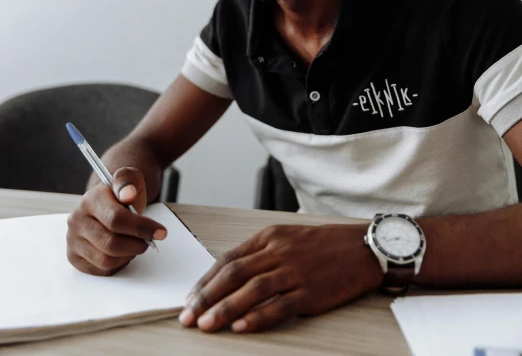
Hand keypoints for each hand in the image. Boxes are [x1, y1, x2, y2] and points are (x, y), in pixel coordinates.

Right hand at [66, 167, 167, 275]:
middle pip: (111, 244)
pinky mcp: (75, 257)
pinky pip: (101, 270)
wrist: (109, 200)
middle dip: (136, 245)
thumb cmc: (123, 192)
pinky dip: (118, 264)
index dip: (141, 228)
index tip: (161, 232)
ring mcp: (73, 240)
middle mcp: (77, 220)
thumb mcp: (130, 178)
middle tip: (147, 241)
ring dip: (127, 256)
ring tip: (135, 244)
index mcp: (91, 199)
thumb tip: (128, 194)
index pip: (116, 219)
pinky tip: (123, 251)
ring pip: (106, 260)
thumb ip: (128, 181)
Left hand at [179, 223, 381, 332]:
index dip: (206, 280)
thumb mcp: (288, 236)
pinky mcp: (311, 292)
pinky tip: (241, 327)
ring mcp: (295, 272)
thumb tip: (229, 274)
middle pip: (234, 274)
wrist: (363, 247)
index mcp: (269, 237)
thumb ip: (260, 252)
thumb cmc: (324, 244)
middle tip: (188, 316)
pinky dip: (258, 317)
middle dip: (206, 296)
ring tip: (206, 325)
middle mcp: (278, 252)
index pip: (228, 259)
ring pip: (251, 290)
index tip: (190, 298)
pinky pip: (279, 306)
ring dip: (224, 309)